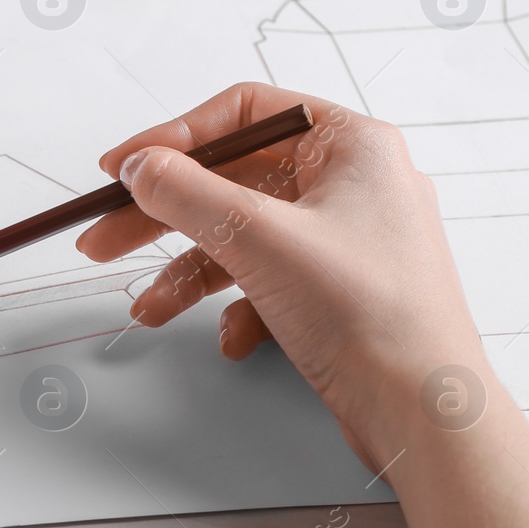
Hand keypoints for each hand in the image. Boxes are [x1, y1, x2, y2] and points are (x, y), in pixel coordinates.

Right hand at [75, 82, 484, 468]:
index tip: (122, 168)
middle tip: (104, 237)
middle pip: (232, 179)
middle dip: (164, 216)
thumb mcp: (259, 239)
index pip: (244, 113)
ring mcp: (347, 239)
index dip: (174, 138)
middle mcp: (352, 183)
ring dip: (190, 272)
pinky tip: (232, 339)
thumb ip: (186, 193)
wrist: (425, 415)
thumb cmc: (371, 316)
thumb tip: (141, 166)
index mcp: (352, 145)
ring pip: (244, 236)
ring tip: (150, 308)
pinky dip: (237, 307)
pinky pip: (269, 280)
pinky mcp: (339, 290)